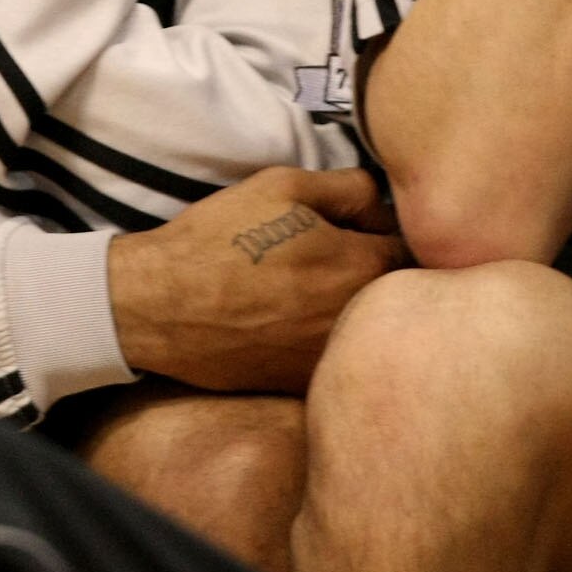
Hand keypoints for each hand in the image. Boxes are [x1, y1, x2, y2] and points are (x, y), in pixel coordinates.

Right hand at [105, 167, 406, 393]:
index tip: (356, 231)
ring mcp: (335, 360)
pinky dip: (324, 342)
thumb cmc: (219, 239)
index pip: (411, 249)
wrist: (161, 306)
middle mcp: (360, 320)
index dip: (383, 234)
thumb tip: (383, 204)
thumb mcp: (283, 185)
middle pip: (394, 296)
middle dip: (374, 275)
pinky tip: (288, 325)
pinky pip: (336, 360)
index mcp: (363, 266)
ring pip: (367, 331)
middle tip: (332, 262)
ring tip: (306, 295)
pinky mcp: (307, 387)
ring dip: (351, 312)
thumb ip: (350, 187)